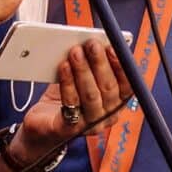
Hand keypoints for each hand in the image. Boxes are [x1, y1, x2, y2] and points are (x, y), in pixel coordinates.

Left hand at [12, 40, 131, 166]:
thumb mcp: (82, 77)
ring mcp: (89, 125)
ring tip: (75, 52)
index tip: (112, 47)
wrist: (43, 124)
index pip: (128, 85)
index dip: (121, 66)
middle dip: (100, 63)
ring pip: (91, 95)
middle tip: (91, 44)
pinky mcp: (68, 129)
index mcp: (116, 102)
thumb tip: (92, 41)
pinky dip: (67, 82)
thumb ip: (90, 63)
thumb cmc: (67, 97)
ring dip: (83, 71)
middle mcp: (106, 116)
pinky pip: (70, 104)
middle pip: (108, 89)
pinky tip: (63, 67)